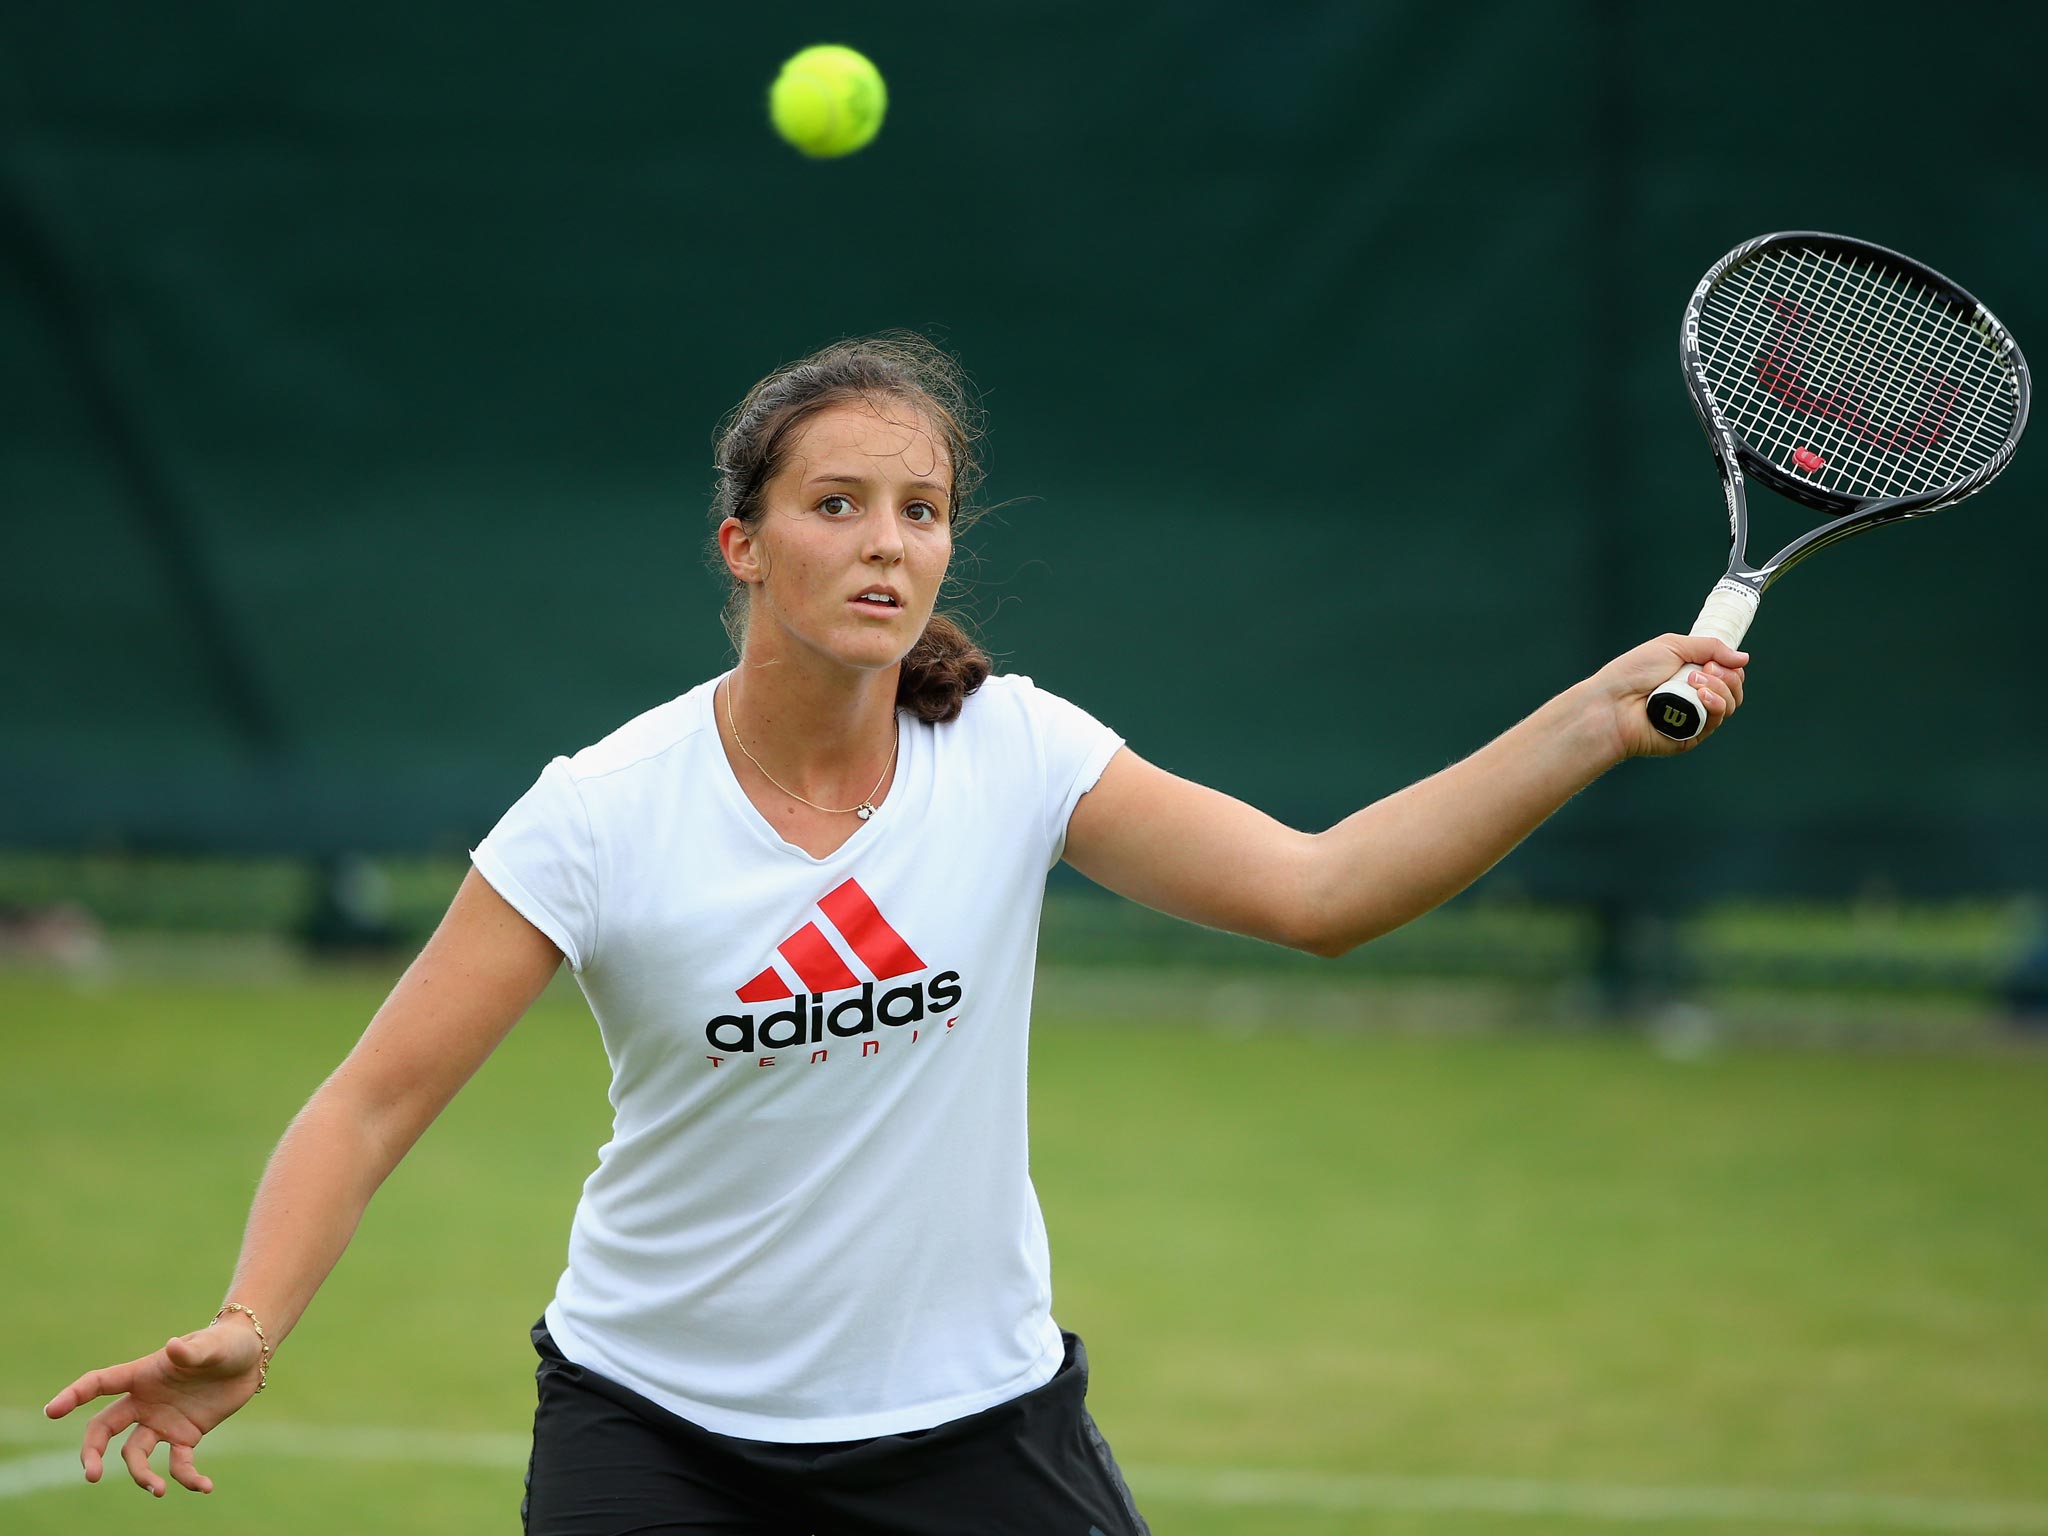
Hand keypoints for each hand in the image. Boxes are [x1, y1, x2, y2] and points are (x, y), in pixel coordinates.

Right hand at [43, 1319, 265, 1495]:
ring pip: (134, 1454)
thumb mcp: (213, 1345)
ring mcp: (162, 1421)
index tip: (52, 1411)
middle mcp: (144, 1402)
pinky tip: (205, 1486)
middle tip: (92, 1475)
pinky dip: (187, 1478)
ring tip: (157, 1489)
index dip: (73, 1396)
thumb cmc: (227, 1343)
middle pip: (104, 1429)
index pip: (98, 1384)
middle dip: (93, 1452)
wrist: (250, 1358)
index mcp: (142, 1375)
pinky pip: (178, 1464)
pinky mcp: (185, 1436)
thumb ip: (192, 1351)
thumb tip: (172, 1347)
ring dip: (140, 1475)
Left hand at [1584, 633, 1748, 759]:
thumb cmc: (1632, 673)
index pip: (1728, 673)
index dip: (1729, 666)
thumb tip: (1744, 658)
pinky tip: (1701, 697)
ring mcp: (1694, 717)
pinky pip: (1716, 721)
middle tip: (1705, 670)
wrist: (1611, 703)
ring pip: (1730, 705)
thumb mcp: (1672, 646)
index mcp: (1690, 675)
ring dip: (1720, 689)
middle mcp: (1695, 697)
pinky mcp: (1691, 735)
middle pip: (1734, 689)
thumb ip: (1710, 647)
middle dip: (1726, 676)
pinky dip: (1715, 705)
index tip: (1714, 660)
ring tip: (1694, 682)